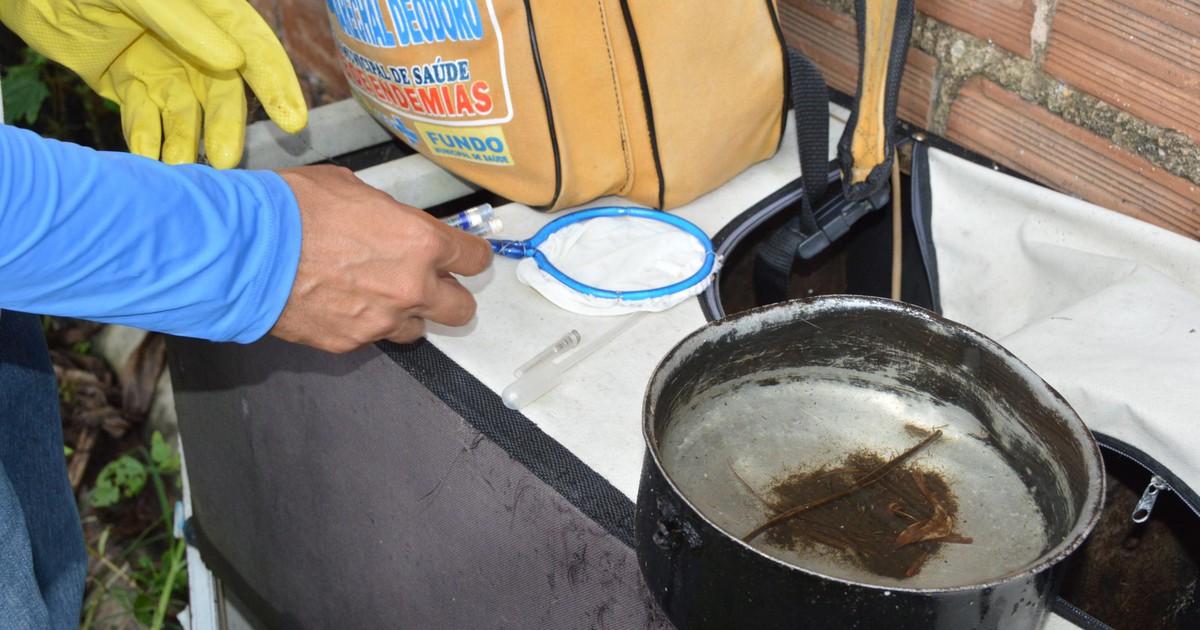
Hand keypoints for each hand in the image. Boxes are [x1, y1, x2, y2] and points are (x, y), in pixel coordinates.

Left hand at [0, 0, 306, 167]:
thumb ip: (181, 21)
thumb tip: (231, 59)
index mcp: (206, 7)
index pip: (252, 44)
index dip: (277, 82)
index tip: (292, 121)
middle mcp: (191, 37)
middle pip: (222, 89)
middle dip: (224, 127)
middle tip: (226, 161)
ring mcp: (160, 60)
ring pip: (185, 110)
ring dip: (184, 141)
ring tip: (177, 169)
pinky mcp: (128, 82)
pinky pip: (145, 116)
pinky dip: (147, 138)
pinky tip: (145, 157)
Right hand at [270, 165, 493, 352]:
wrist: (245, 249)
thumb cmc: (292, 209)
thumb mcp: (352, 189)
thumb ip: (389, 214)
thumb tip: (394, 221)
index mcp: (420, 241)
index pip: (474, 258)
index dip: (470, 256)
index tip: (466, 257)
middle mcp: (412, 286)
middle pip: (462, 308)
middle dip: (450, 295)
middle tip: (432, 284)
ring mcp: (383, 320)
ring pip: (418, 329)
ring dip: (407, 313)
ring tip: (377, 293)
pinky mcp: (352, 342)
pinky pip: (373, 338)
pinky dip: (366, 324)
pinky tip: (342, 303)